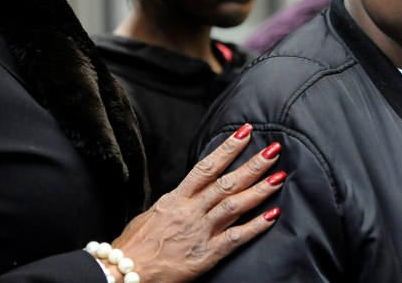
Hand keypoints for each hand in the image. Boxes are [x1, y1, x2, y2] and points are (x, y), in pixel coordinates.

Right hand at [109, 124, 284, 281]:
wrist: (122, 272)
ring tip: (279, 177)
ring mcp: (200, 232)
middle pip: (226, 182)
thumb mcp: (154, 211)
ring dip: (259, 190)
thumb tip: (189, 190)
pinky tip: (273, 215)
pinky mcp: (205, 255)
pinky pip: (235, 238)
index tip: (246, 132)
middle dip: (252, 165)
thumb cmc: (135, 243)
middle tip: (274, 150)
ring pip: (234, 205)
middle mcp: (191, 211)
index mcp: (177, 198)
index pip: (207, 166)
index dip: (228, 148)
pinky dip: (256, 226)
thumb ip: (176, 200)